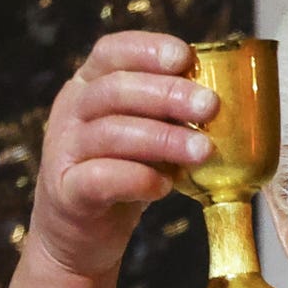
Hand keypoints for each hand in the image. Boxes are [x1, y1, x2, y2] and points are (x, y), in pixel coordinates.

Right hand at [25, 33, 218, 279]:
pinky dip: (136, 179)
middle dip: (166, 94)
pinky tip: (165, 186)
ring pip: (110, 133)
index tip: (184, 57)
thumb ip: (169, 116)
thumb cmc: (122, 176)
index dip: (147, 49)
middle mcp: (70, 112)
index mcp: (88, 86)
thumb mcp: (144, 137)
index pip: (111, 52)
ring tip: (203, 151)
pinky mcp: (66, 193)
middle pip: (114, 90)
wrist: (82, 238)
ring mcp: (63, 151)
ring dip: (163, 139)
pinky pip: (99, 178)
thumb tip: (225, 103)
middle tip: (210, 106)